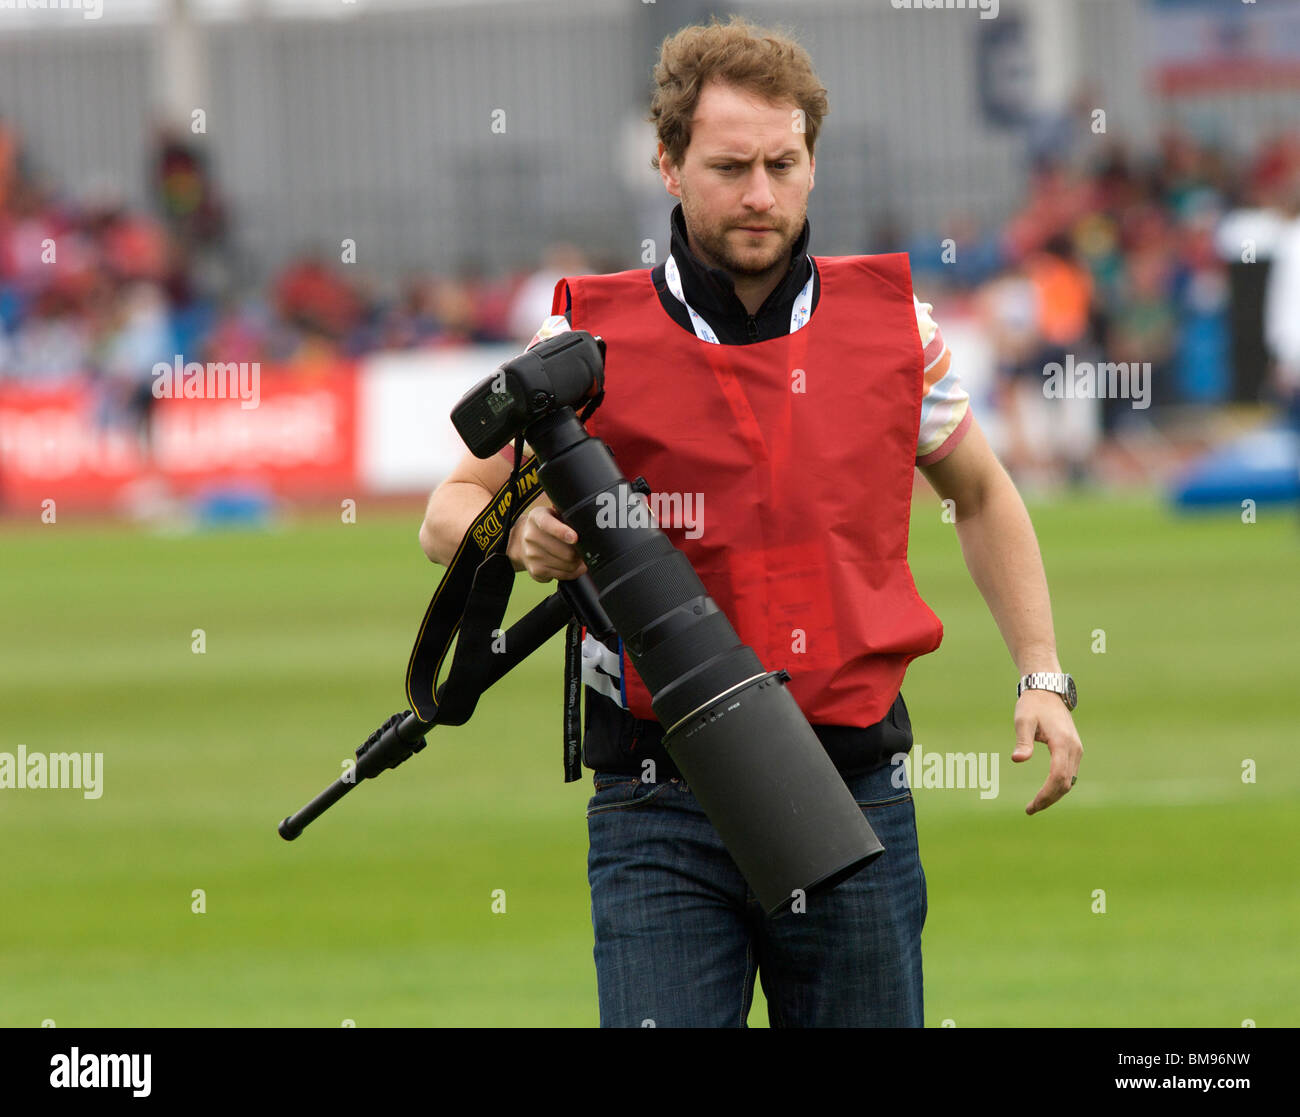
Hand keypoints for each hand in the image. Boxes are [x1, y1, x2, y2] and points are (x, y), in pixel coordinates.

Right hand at [508, 498, 587, 582]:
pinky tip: (573, 565)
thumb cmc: (546, 527)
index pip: (548, 524)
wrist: (522, 542)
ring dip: (578, 562)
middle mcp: (531, 536)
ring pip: (568, 565)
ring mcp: (532, 555)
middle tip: (585, 549)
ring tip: (579, 556)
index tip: (575, 538)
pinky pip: (564, 575)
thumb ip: (566, 515)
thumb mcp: (553, 514)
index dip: (562, 532)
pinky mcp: (536, 571)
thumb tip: (583, 523)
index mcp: (537, 517)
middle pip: (565, 551)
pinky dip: (574, 572)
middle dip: (581, 552)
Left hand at [1012, 689, 1082, 814]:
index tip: (1031, 806)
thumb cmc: (1032, 705)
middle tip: (1030, 809)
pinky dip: (1059, 786)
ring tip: (1035, 805)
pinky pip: (1069, 774)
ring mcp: (1076, 750)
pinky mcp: (1074, 750)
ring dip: (1054, 795)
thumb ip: (1022, 741)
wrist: (1047, 691)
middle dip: (1049, 799)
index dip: (1046, 794)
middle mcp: (1074, 749)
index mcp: (1063, 743)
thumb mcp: (1023, 720)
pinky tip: (1045, 792)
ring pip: (1069, 781)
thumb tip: (1017, 760)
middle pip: (1066, 784)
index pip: (1058, 777)